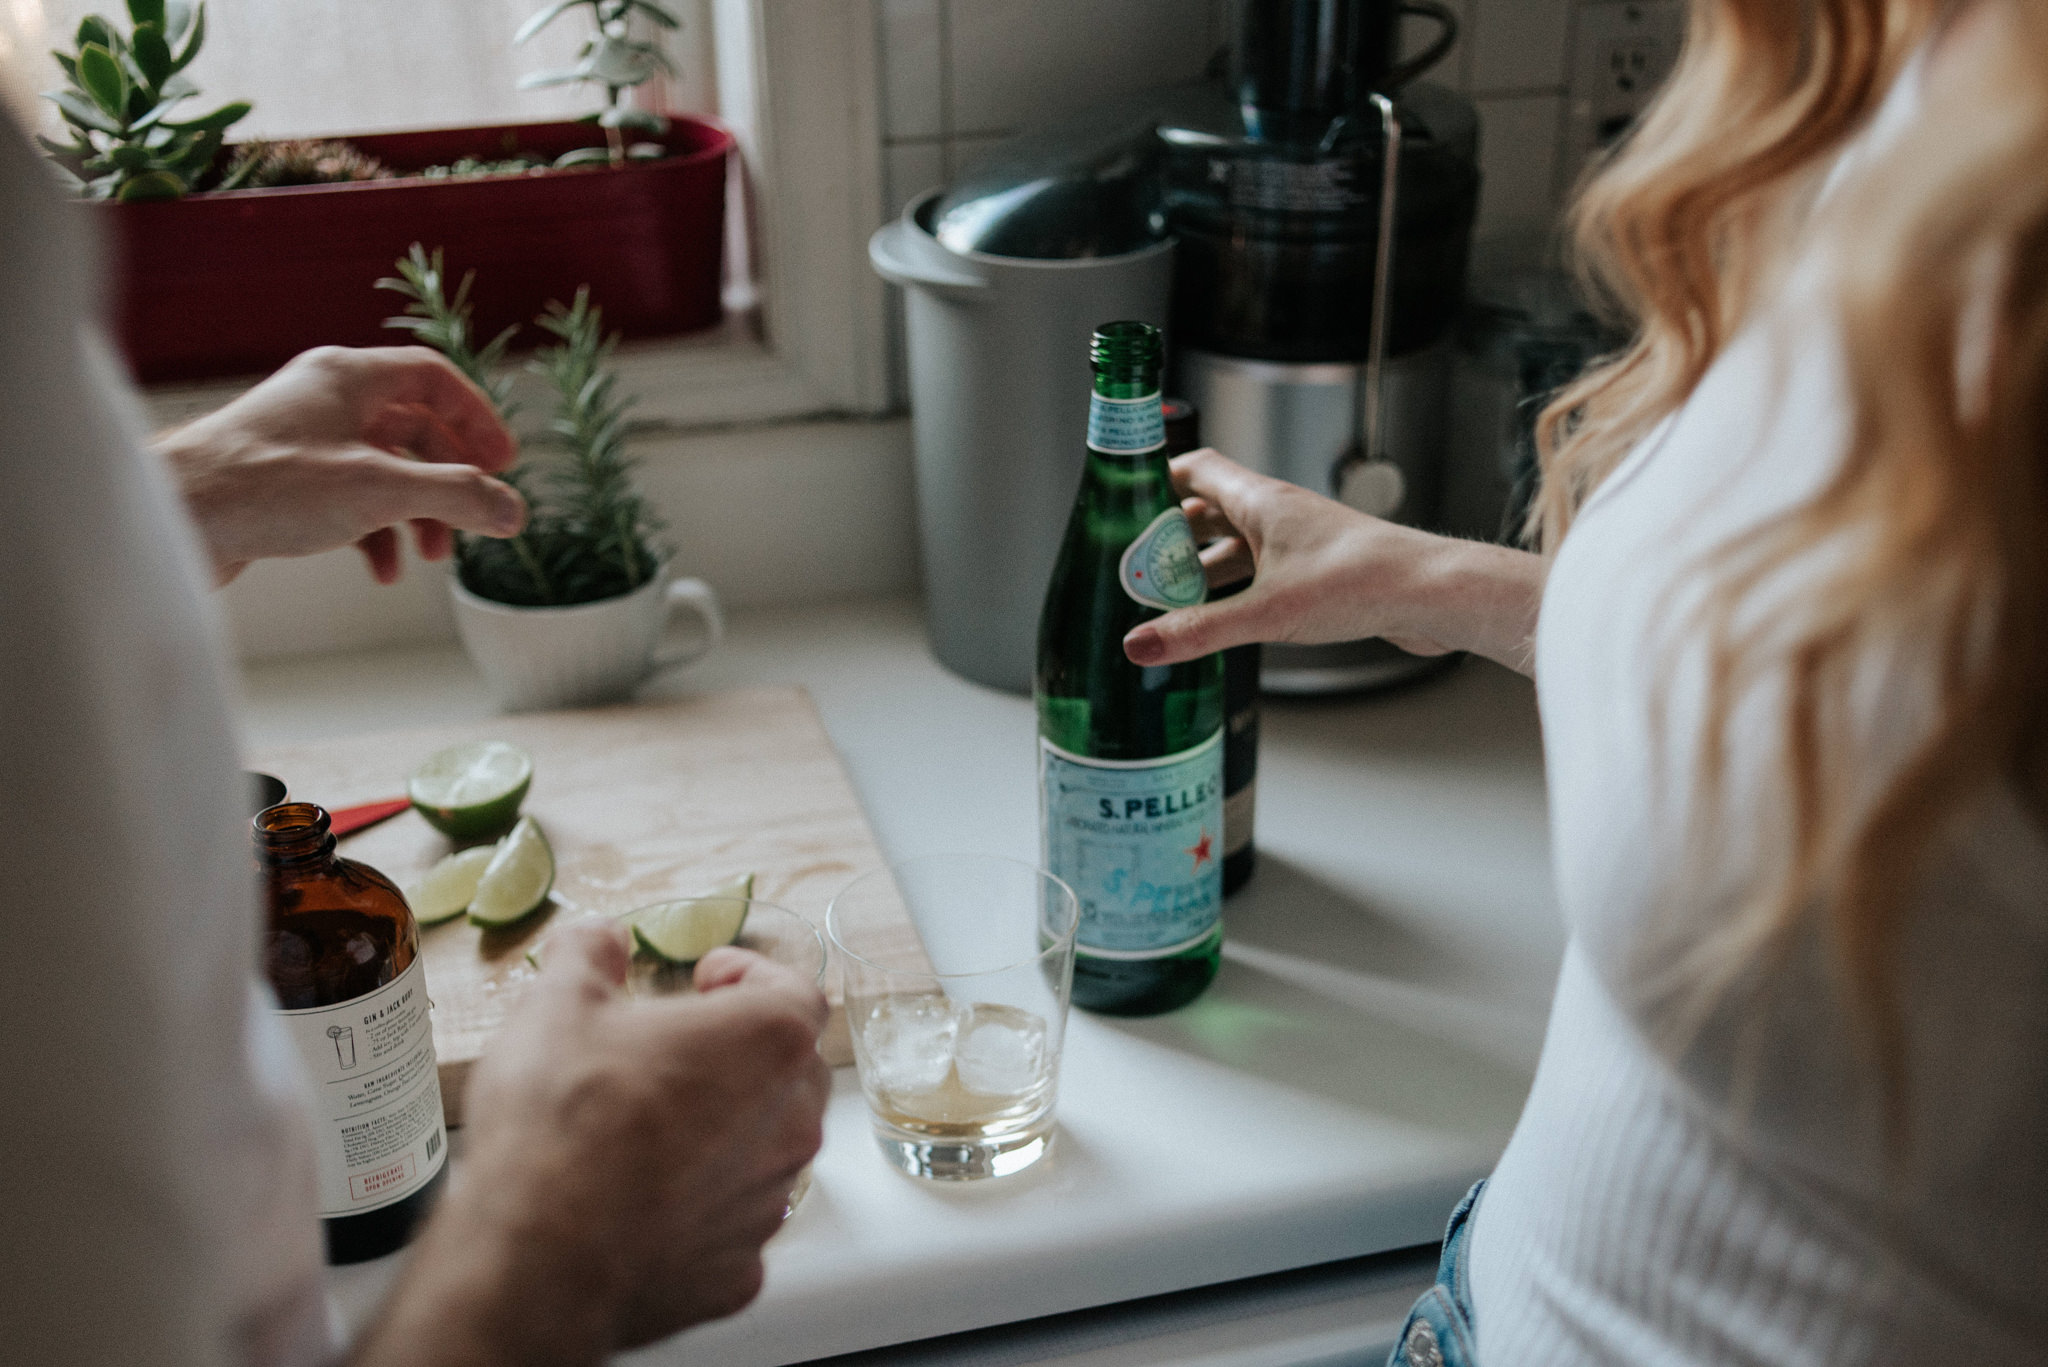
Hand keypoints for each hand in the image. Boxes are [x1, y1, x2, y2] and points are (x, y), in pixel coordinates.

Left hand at [157, 346, 525, 585]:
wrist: (174, 517)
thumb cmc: (264, 486)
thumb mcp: (380, 490)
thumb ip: (456, 497)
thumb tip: (513, 511)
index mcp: (347, 378)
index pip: (433, 378)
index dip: (476, 418)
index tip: (503, 462)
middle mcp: (324, 401)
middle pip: (413, 429)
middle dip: (449, 479)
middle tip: (477, 515)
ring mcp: (302, 442)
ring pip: (383, 470)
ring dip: (417, 513)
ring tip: (432, 556)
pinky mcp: (282, 485)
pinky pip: (349, 501)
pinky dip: (376, 534)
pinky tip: (382, 571)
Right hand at [352, 922, 829, 1366]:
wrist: (535, 1256)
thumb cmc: (562, 1120)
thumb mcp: (559, 1002)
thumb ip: (589, 953)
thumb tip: (599, 938)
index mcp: (769, 1041)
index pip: (794, 991)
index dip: (750, 977)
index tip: (706, 979)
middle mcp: (792, 1123)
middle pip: (790, 1072)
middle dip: (740, 1054)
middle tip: (675, 1050)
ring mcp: (768, 1204)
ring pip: (765, 1151)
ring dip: (723, 1132)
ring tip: (652, 1126)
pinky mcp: (737, 1271)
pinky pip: (731, 1225)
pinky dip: (698, 1209)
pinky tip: (642, 1201)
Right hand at [1121, 449, 1545, 674]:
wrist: (1431, 596)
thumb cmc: (1362, 581)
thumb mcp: (1266, 613)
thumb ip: (1199, 630)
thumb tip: (1140, 643)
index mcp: (1261, 502)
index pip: (1197, 469)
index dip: (1159, 478)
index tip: (1125, 497)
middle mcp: (1279, 515)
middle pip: (1210, 511)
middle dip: (1172, 537)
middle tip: (1136, 565)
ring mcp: (1300, 543)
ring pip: (1237, 548)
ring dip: (1204, 569)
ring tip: (1168, 600)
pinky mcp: (1319, 573)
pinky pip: (1263, 574)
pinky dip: (1237, 591)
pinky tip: (1224, 619)